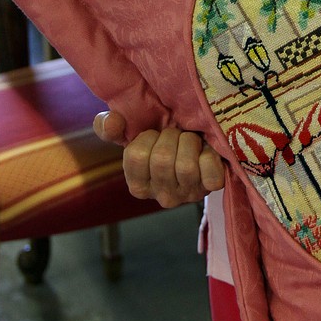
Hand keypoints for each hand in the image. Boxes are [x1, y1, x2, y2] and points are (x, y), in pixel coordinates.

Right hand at [93, 110, 225, 206]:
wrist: (197, 138)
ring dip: (189, 142)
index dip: (147, 138)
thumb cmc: (160, 138)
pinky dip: (210, 156)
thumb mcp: (131, 132)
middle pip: (162, 159)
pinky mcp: (211, 188)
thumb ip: (109, 127)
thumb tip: (112, 123)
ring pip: (186, 166)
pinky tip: (206, 151)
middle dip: (170, 136)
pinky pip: (211, 173)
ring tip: (190, 141)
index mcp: (138, 186)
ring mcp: (188, 195)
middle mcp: (163, 197)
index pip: (135, 157)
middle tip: (176, 135)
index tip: (154, 136)